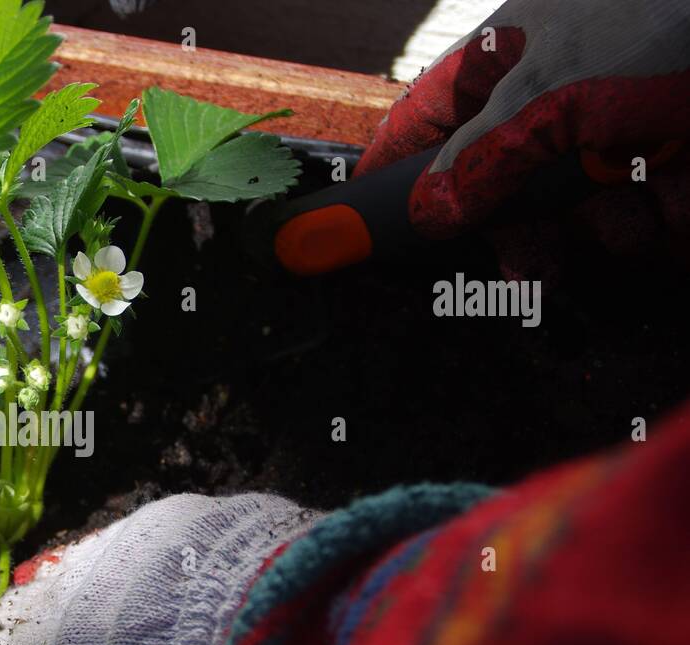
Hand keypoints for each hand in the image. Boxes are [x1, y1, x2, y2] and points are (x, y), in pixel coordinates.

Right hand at [356, 0, 689, 266]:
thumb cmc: (670, 20)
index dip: (387, 184)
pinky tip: (682, 189)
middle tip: (536, 252)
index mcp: (504, 67)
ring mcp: (610, 141)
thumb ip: (482, 159)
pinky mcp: (667, 172)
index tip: (357, 240)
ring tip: (639, 195)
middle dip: (524, 231)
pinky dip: (663, 222)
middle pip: (494, 200)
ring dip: (604, 227)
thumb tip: (427, 213)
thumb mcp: (558, 91)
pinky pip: (639, 229)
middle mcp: (551, 107)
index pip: (416, 132)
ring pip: (570, 224)